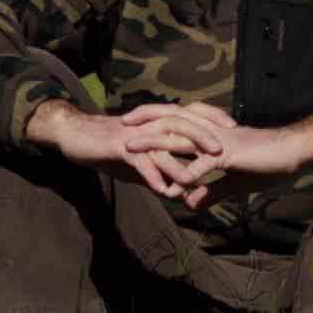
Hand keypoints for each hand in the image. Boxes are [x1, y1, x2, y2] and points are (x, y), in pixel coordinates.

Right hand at [25, 99, 224, 198]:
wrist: (76, 137)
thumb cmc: (108, 148)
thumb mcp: (137, 163)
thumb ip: (158, 174)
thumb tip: (177, 192)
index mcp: (158, 125)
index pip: (191, 119)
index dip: (213, 124)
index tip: (236, 134)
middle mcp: (150, 127)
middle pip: (182, 126)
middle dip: (204, 138)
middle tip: (224, 152)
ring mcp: (136, 136)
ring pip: (163, 145)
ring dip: (179, 162)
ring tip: (195, 179)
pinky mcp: (120, 147)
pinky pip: (140, 162)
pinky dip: (152, 177)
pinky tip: (162, 191)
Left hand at [120, 102, 303, 209]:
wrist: (292, 152)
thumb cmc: (266, 162)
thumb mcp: (233, 182)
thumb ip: (210, 191)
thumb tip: (189, 204)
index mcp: (209, 134)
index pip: (176, 121)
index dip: (154, 121)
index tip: (133, 126)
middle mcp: (209, 132)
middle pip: (171, 119)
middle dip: (145, 121)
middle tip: (121, 124)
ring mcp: (217, 142)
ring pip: (179, 138)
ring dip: (153, 143)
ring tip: (131, 148)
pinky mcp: (229, 155)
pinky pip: (202, 165)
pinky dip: (187, 173)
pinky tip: (172, 185)